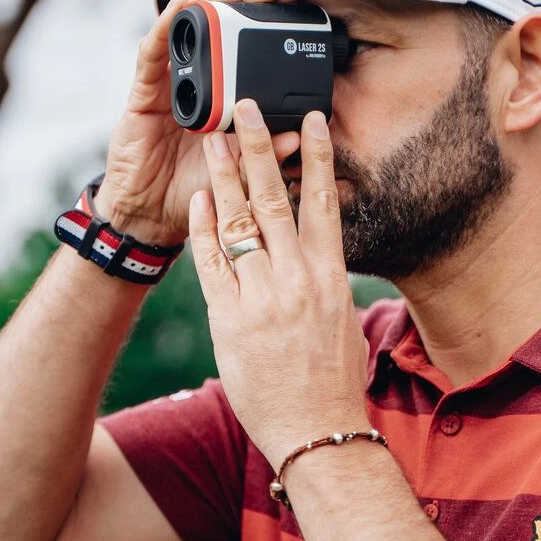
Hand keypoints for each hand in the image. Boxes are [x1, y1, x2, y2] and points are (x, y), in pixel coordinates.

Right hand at [97, 0, 302, 246]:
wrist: (151, 213)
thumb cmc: (193, 188)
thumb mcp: (238, 171)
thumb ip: (265, 154)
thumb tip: (301, 136)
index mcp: (224, 98)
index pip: (244, 49)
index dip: (262, 25)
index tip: (289, 9)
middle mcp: (197, 84)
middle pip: (216, 30)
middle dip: (238, 3)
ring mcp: (169, 85)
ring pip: (186, 32)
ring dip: (207, 4)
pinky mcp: (144, 93)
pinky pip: (152, 54)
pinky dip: (163, 27)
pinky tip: (178, 7)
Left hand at [186, 99, 371, 468]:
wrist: (319, 432)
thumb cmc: (333, 382)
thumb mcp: (342, 322)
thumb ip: (324, 281)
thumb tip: (317, 250)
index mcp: (330, 276)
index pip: (323, 202)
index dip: (317, 157)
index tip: (312, 120)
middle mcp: (297, 279)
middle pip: (275, 199)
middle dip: (259, 149)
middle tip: (247, 108)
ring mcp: (263, 297)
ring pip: (240, 222)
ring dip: (224, 176)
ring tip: (214, 140)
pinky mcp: (231, 319)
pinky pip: (212, 263)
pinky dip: (204, 229)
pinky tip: (198, 200)